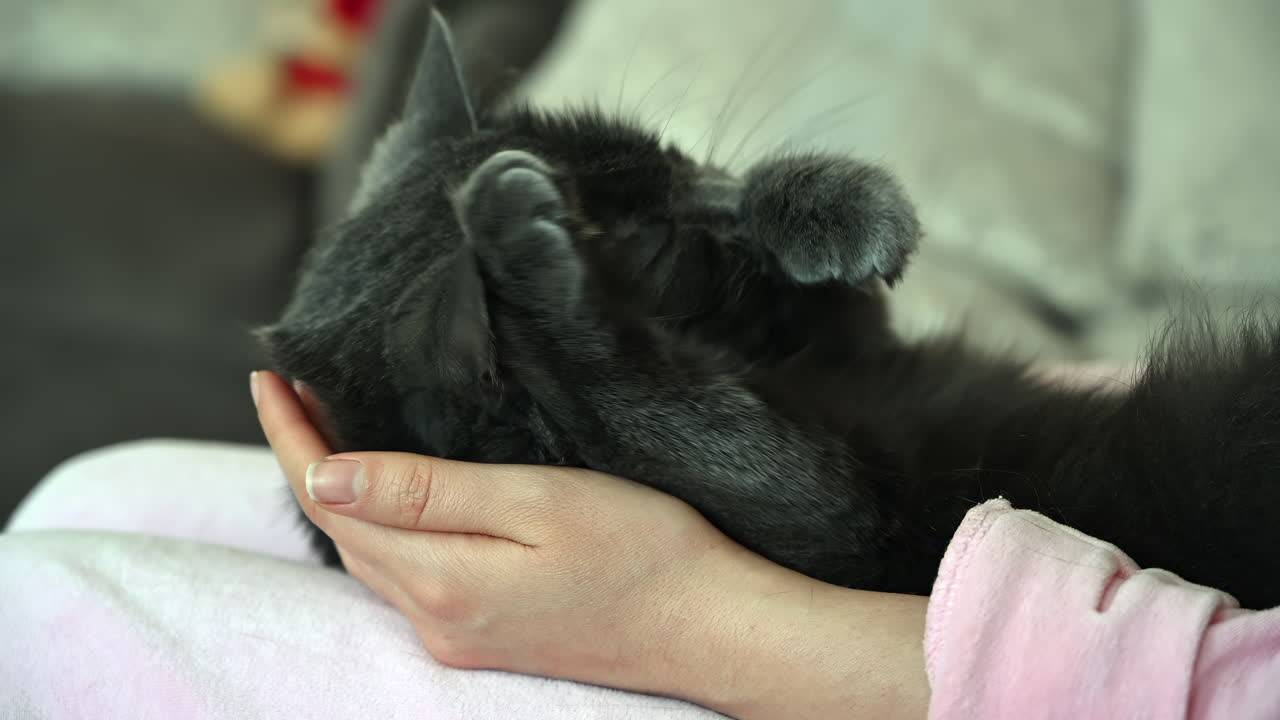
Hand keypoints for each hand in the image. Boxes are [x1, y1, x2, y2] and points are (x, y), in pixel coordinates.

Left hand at [252, 370, 928, 718]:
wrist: (708, 627)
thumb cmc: (641, 551)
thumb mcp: (535, 500)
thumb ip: (425, 490)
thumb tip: (325, 472)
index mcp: (441, 580)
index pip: (331, 498)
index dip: (293, 436)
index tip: (269, 376)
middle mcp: (434, 621)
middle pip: (340, 531)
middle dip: (306, 458)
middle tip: (291, 391)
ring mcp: (456, 637)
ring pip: (367, 556)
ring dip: (337, 495)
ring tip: (323, 432)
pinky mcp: (481, 638)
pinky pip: (403, 576)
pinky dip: (377, 528)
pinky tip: (386, 500)